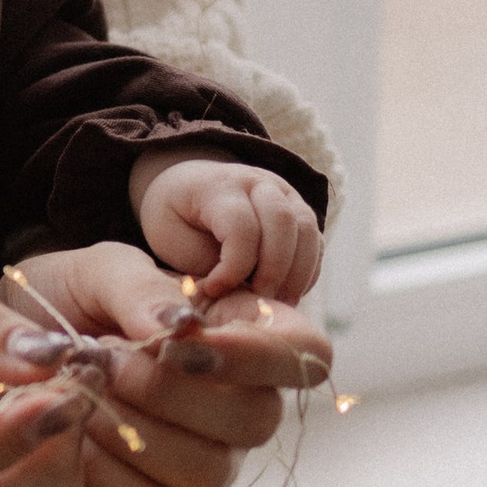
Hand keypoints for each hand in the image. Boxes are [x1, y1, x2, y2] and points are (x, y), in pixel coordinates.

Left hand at [3, 241, 329, 486]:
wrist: (12, 352)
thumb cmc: (73, 301)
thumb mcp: (98, 272)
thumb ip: (140, 289)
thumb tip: (180, 322)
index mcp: (248, 335)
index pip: (308, 354)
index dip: (258, 355)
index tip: (180, 342)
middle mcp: (244, 403)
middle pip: (259, 419)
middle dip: (171, 392)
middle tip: (104, 360)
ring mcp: (210, 461)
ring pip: (208, 471)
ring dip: (134, 431)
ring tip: (81, 394)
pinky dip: (106, 477)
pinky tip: (73, 438)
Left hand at [129, 151, 321, 303]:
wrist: (186, 188)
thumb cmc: (175, 218)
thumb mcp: (171, 239)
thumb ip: (204, 263)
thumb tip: (238, 294)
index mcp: (218, 186)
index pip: (241, 225)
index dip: (233, 267)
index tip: (215, 289)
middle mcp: (257, 182)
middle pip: (283, 222)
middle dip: (273, 271)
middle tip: (256, 302)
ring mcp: (283, 193)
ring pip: (307, 230)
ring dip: (296, 274)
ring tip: (276, 304)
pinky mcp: (298, 210)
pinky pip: (315, 242)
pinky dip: (306, 272)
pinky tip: (286, 293)